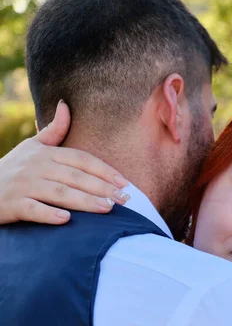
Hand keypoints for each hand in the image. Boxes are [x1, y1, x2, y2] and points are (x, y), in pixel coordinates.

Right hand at [0, 100, 129, 224]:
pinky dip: (49, 214)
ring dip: (84, 201)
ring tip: (107, 208)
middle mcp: (36, 167)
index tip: (124, 182)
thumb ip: (54, 130)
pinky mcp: (13, 204)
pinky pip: (33, 209)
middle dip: (101, 187)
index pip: (81, 159)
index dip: (104, 170)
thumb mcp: (32, 147)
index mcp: (45, 154)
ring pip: (59, 193)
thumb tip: (66, 105)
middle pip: (75, 177)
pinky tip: (67, 220)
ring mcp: (24, 185)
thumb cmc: (13, 168)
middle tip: (125, 199)